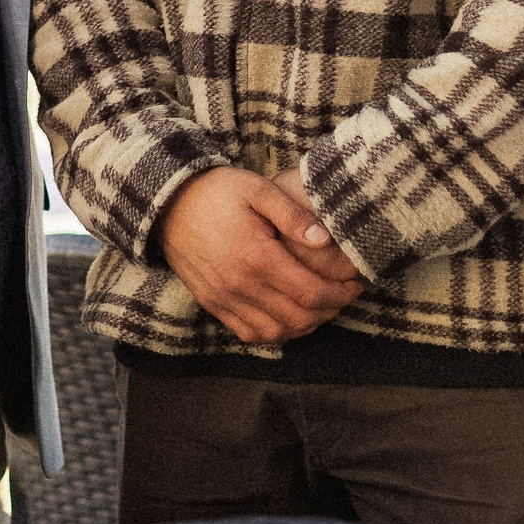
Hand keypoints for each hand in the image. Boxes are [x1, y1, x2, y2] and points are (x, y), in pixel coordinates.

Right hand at [155, 166, 363, 345]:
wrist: (168, 203)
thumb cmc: (218, 191)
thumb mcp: (259, 189)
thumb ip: (294, 215)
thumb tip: (326, 241)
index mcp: (257, 257)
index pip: (311, 292)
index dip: (340, 294)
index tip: (355, 285)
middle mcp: (240, 285)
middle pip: (298, 317)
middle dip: (330, 311)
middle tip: (344, 296)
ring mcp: (224, 299)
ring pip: (276, 331)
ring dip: (304, 326)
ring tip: (321, 307)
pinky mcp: (212, 304)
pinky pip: (249, 333)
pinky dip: (275, 332)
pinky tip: (288, 316)